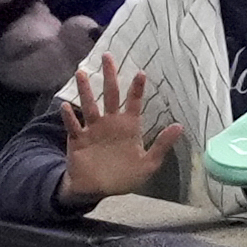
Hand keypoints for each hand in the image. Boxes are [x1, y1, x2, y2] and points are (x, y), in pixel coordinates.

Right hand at [57, 54, 181, 202]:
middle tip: (108, 57)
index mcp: (129, 127)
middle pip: (110, 95)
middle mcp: (110, 123)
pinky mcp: (77, 139)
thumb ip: (162, 144)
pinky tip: (67, 107)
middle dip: (109, 76)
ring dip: (85, 90)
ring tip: (81, 73)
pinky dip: (70, 117)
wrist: (99, 189)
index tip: (140, 73)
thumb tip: (180, 126)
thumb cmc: (125, 175)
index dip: (137, 89)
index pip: (133, 103)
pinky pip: (73, 126)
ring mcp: (92, 130)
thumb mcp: (149, 163)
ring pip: (89, 105)